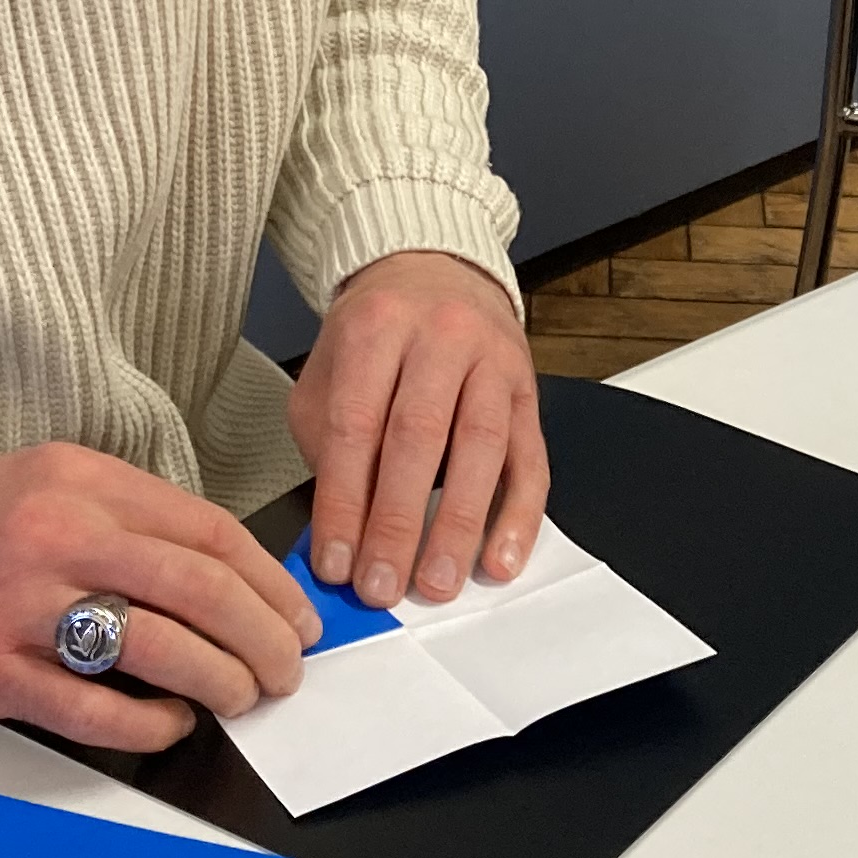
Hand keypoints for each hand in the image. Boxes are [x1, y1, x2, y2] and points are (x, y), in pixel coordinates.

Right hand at [0, 442, 320, 751]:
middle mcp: (54, 532)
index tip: (296, 617)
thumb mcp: (36, 488)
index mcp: (77, 480)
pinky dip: (150, 724)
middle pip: (202, 589)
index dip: (270, 584)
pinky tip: (168, 724)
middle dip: (265, 639)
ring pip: (162, 647)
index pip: (209, 531)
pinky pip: (96, 707)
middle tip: (286, 671)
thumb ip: (122, 520)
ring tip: (239, 700)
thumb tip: (220, 576)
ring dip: (222, 683)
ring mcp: (19, 603)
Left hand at [294, 250, 547, 607]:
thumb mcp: (330, 370)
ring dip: (458, 526)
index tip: (336, 562)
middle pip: (418, 437)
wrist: (437, 272)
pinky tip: (500, 559)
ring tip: (437, 582)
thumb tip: (334, 538)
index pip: (355, 425)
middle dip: (398, 522)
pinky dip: (517, 516)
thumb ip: (326, 446)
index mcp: (376, 327)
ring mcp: (493, 362)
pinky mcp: (529, 391)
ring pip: (481, 447)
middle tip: (382, 585)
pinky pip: (531, 459)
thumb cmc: (377, 334)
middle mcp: (440, 337)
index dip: (343, 501)